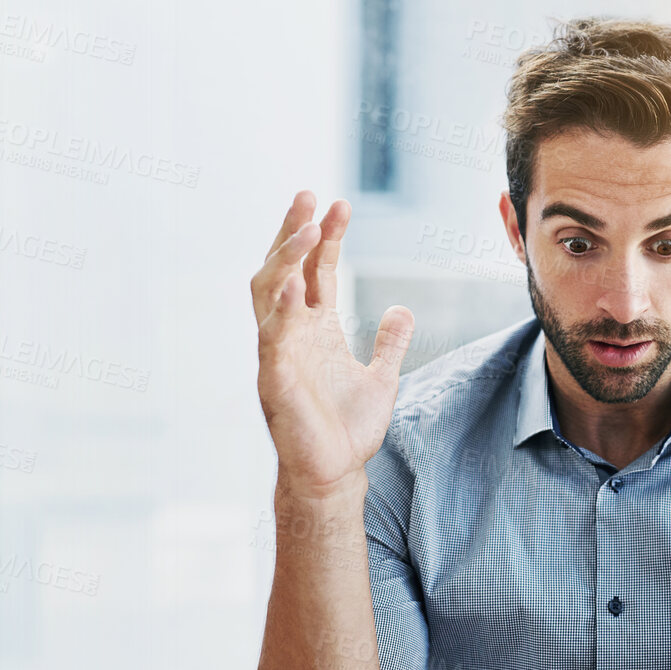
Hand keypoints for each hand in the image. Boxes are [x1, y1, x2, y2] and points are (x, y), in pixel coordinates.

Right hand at [251, 191, 414, 498]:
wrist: (336, 474)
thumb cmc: (348, 430)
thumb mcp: (381, 377)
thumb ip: (388, 342)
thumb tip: (401, 308)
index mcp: (313, 330)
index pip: (314, 271)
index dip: (325, 237)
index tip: (340, 204)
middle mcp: (290, 335)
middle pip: (284, 269)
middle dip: (294, 231)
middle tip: (309, 195)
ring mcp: (278, 355)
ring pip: (269, 294)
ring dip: (285, 259)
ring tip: (305, 228)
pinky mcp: (274, 381)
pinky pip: (272, 339)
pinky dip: (280, 312)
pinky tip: (293, 285)